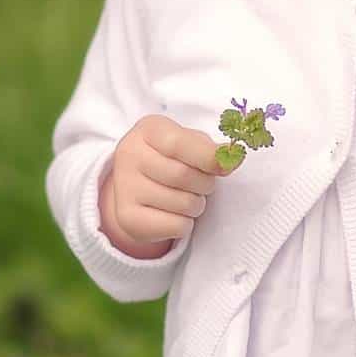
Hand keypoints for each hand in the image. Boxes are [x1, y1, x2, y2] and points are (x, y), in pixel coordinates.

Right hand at [100, 115, 225, 258]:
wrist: (136, 185)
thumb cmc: (171, 158)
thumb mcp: (188, 142)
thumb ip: (208, 149)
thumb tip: (230, 160)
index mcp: (148, 130)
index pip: (178, 143)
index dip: (208, 157)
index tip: (227, 167)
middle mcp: (129, 155)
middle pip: (182, 176)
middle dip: (205, 184)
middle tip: (202, 184)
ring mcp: (125, 187)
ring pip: (183, 204)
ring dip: (196, 205)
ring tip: (185, 197)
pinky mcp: (128, 217)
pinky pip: (176, 226)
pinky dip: (185, 224)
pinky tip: (173, 213)